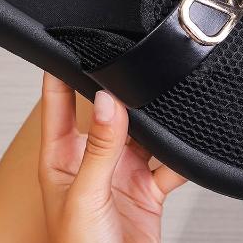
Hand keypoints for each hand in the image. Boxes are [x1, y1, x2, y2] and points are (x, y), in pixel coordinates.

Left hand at [38, 73, 185, 242]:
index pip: (57, 103)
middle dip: (122, 93)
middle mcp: (92, 160)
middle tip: (134, 69)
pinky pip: (169, 162)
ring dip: (153, 123)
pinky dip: (180, 155)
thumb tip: (106, 101)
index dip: (62, 72)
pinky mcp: (148, 188)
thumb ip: (99, 148)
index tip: (71, 44)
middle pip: (108, 113)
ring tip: (162, 103)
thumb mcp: (86, 198)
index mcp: (62, 158)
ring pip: (141, 133)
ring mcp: (122, 172)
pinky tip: (184, 144)